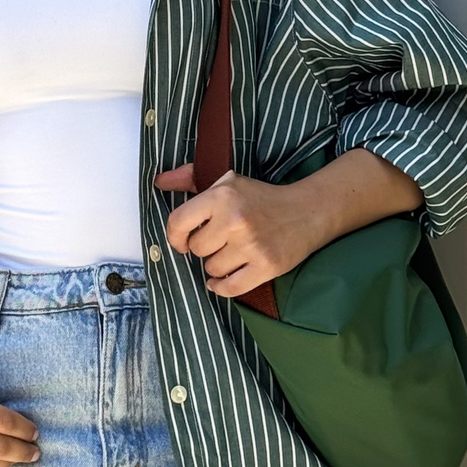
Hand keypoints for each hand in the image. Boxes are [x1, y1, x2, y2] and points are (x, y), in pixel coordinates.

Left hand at [155, 165, 323, 295]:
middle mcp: (235, 220)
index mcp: (222, 196)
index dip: (175, 236)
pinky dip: (222, 287)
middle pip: (196, 249)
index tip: (182, 240)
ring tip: (231, 253)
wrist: (307, 211)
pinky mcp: (266, 266)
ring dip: (217, 265)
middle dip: (204, 248)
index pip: (178, 223)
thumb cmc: (261, 198)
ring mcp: (251, 245)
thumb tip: (160, 181)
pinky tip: (223, 278)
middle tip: (219, 241)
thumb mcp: (227, 181)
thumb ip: (190, 179)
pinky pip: (230, 288)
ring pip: (211, 269)